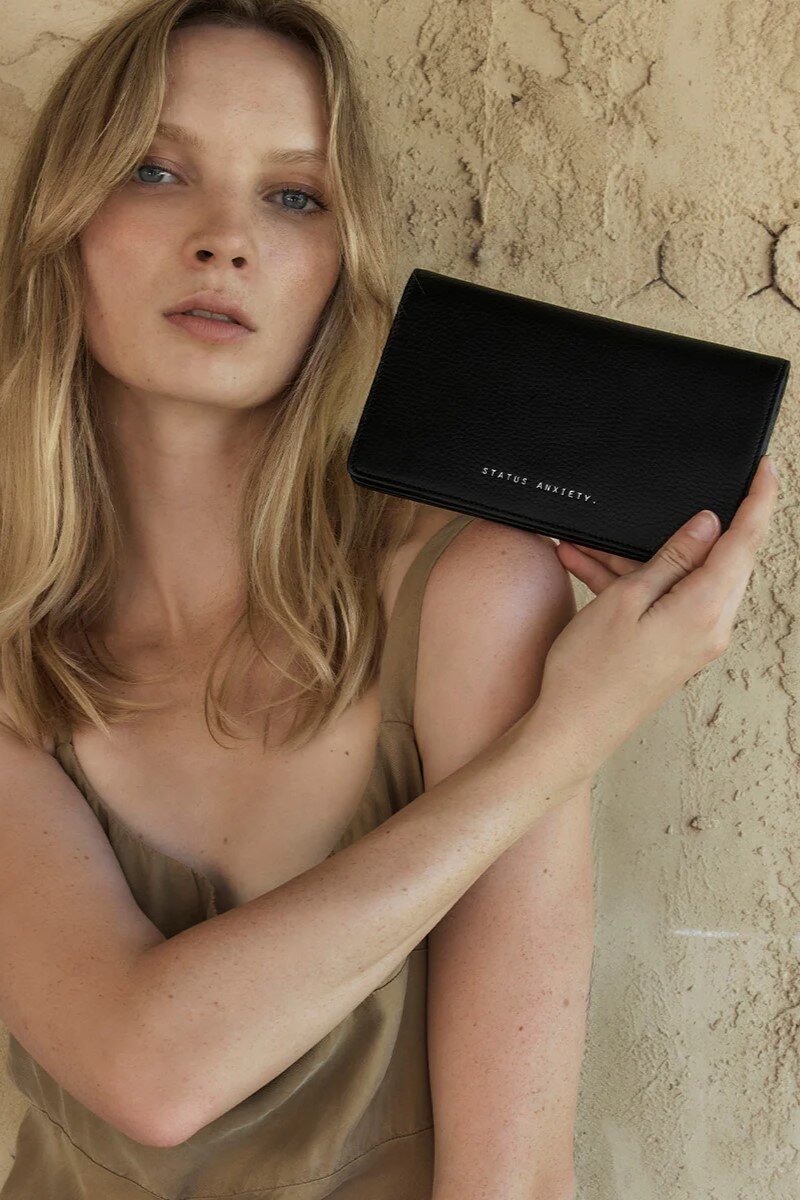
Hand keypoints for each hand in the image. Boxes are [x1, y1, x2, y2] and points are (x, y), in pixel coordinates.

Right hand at [528, 455, 778, 786]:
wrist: (573, 730)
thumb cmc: (590, 672)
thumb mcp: (626, 600)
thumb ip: (672, 558)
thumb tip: (708, 525)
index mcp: (705, 609)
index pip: (745, 541)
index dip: (758, 499)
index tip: (765, 468)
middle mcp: (711, 627)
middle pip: (721, 557)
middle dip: (689, 526)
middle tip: (665, 501)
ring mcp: (694, 640)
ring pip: (685, 577)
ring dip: (645, 557)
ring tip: (591, 546)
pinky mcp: (676, 647)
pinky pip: (667, 599)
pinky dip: (636, 582)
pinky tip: (590, 568)